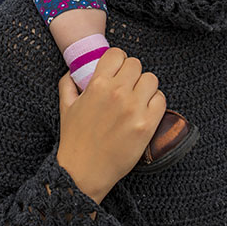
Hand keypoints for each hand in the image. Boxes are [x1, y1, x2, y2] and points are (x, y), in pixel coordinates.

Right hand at [56, 48, 166, 203]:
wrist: (84, 172)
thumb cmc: (74, 140)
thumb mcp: (65, 106)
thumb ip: (68, 83)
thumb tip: (74, 70)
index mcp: (97, 85)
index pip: (117, 54)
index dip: (118, 60)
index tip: (117, 70)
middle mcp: (117, 93)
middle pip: (136, 64)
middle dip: (131, 73)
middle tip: (127, 86)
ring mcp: (134, 109)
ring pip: (151, 79)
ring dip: (145, 87)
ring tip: (138, 98)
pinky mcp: (147, 125)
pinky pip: (161, 100)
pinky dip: (155, 103)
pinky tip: (145, 110)